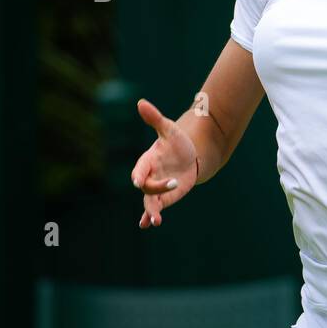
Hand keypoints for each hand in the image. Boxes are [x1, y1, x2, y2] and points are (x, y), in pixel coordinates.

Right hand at [130, 98, 198, 228]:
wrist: (189, 156)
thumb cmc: (176, 142)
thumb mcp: (169, 130)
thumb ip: (155, 119)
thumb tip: (140, 102)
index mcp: (147, 160)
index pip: (140, 169)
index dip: (139, 174)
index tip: (137, 182)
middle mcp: (149, 176)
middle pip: (147, 187)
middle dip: (157, 189)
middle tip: (173, 185)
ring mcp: (156, 188)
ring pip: (149, 201)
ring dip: (151, 211)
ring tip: (155, 220)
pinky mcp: (164, 198)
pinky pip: (154, 209)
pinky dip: (150, 217)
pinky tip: (149, 225)